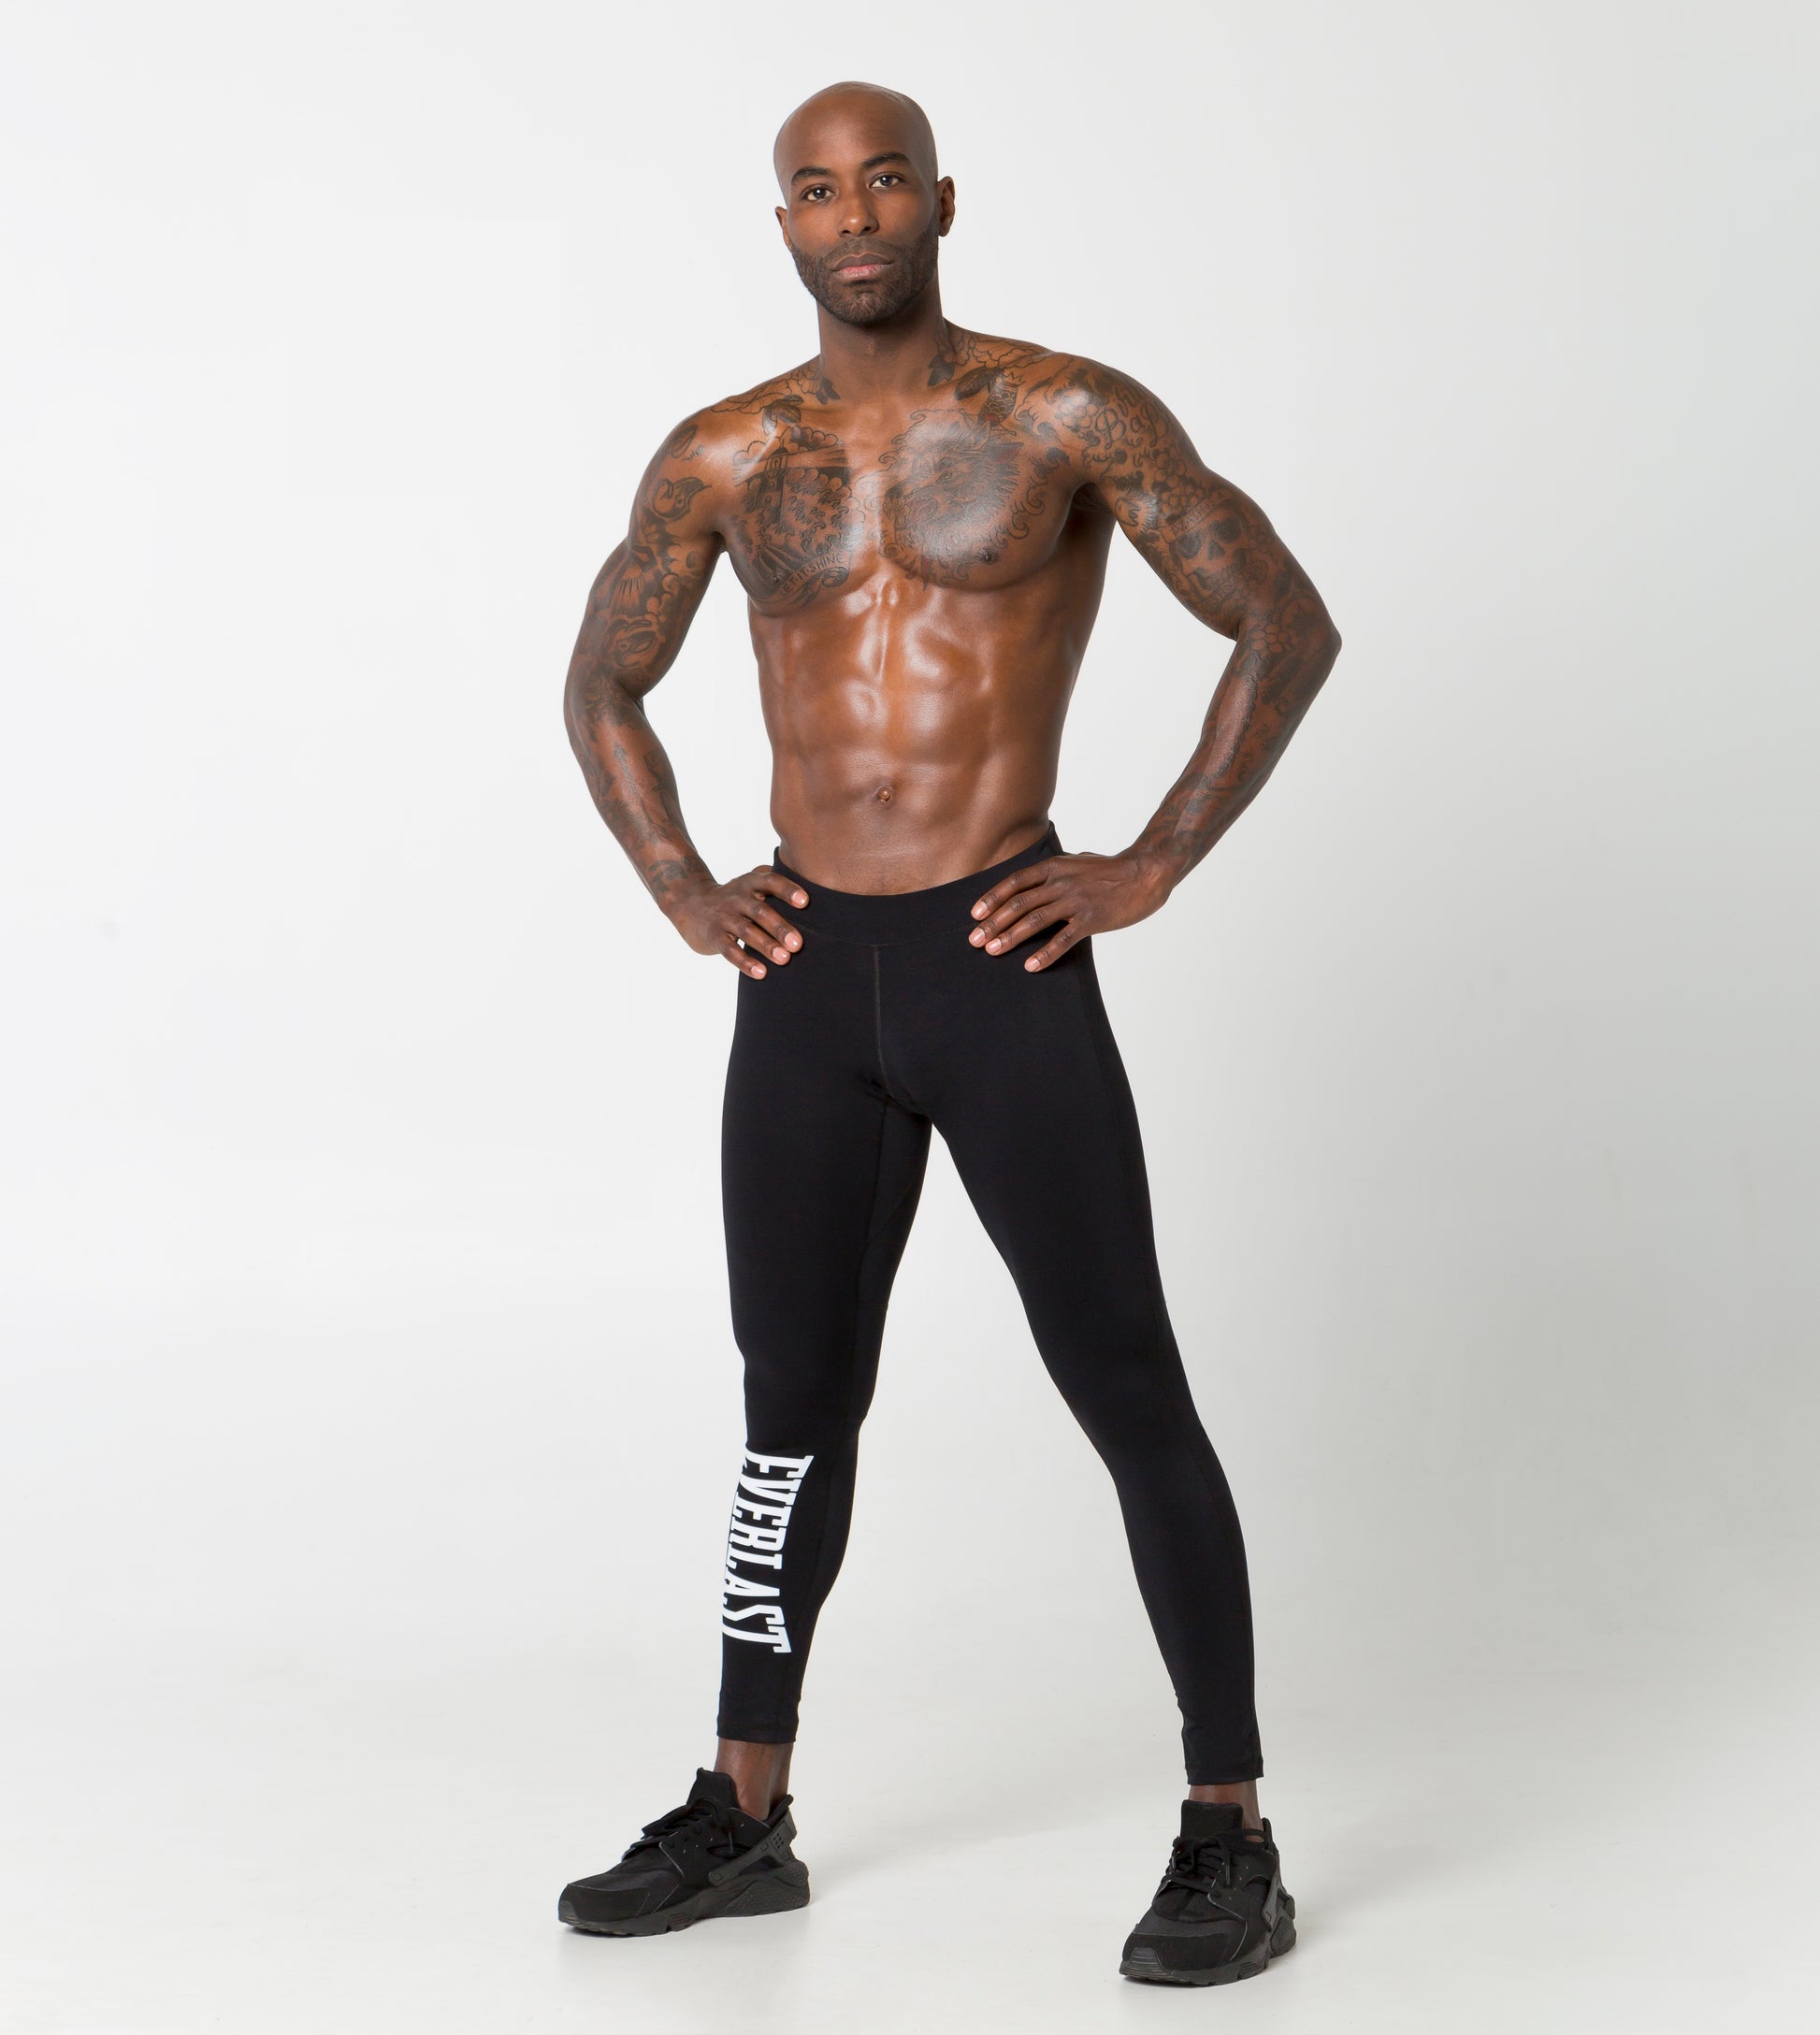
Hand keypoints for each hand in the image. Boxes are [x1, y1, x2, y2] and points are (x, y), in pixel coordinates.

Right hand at [666, 866, 809, 977]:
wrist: (690, 904)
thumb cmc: (735, 898)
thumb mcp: (750, 885)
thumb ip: (776, 885)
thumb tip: (816, 894)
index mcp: (750, 883)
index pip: (770, 881)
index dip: (787, 890)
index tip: (805, 902)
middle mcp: (737, 898)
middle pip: (760, 911)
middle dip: (780, 927)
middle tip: (799, 944)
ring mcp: (724, 917)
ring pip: (746, 931)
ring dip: (766, 946)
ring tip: (784, 959)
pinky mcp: (714, 936)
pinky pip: (730, 950)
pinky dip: (745, 962)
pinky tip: (761, 973)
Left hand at [968, 850, 1172, 970]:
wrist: (1145, 872)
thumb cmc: (1112, 870)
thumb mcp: (1077, 862)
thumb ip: (1056, 872)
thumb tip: (1038, 881)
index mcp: (1054, 867)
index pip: (1014, 882)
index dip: (992, 898)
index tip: (974, 914)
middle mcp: (1060, 882)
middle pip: (1018, 903)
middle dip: (993, 923)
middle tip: (975, 941)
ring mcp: (1075, 900)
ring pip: (1034, 920)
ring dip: (1010, 937)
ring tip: (993, 951)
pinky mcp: (1091, 919)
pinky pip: (1063, 939)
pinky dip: (1045, 953)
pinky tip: (1031, 965)